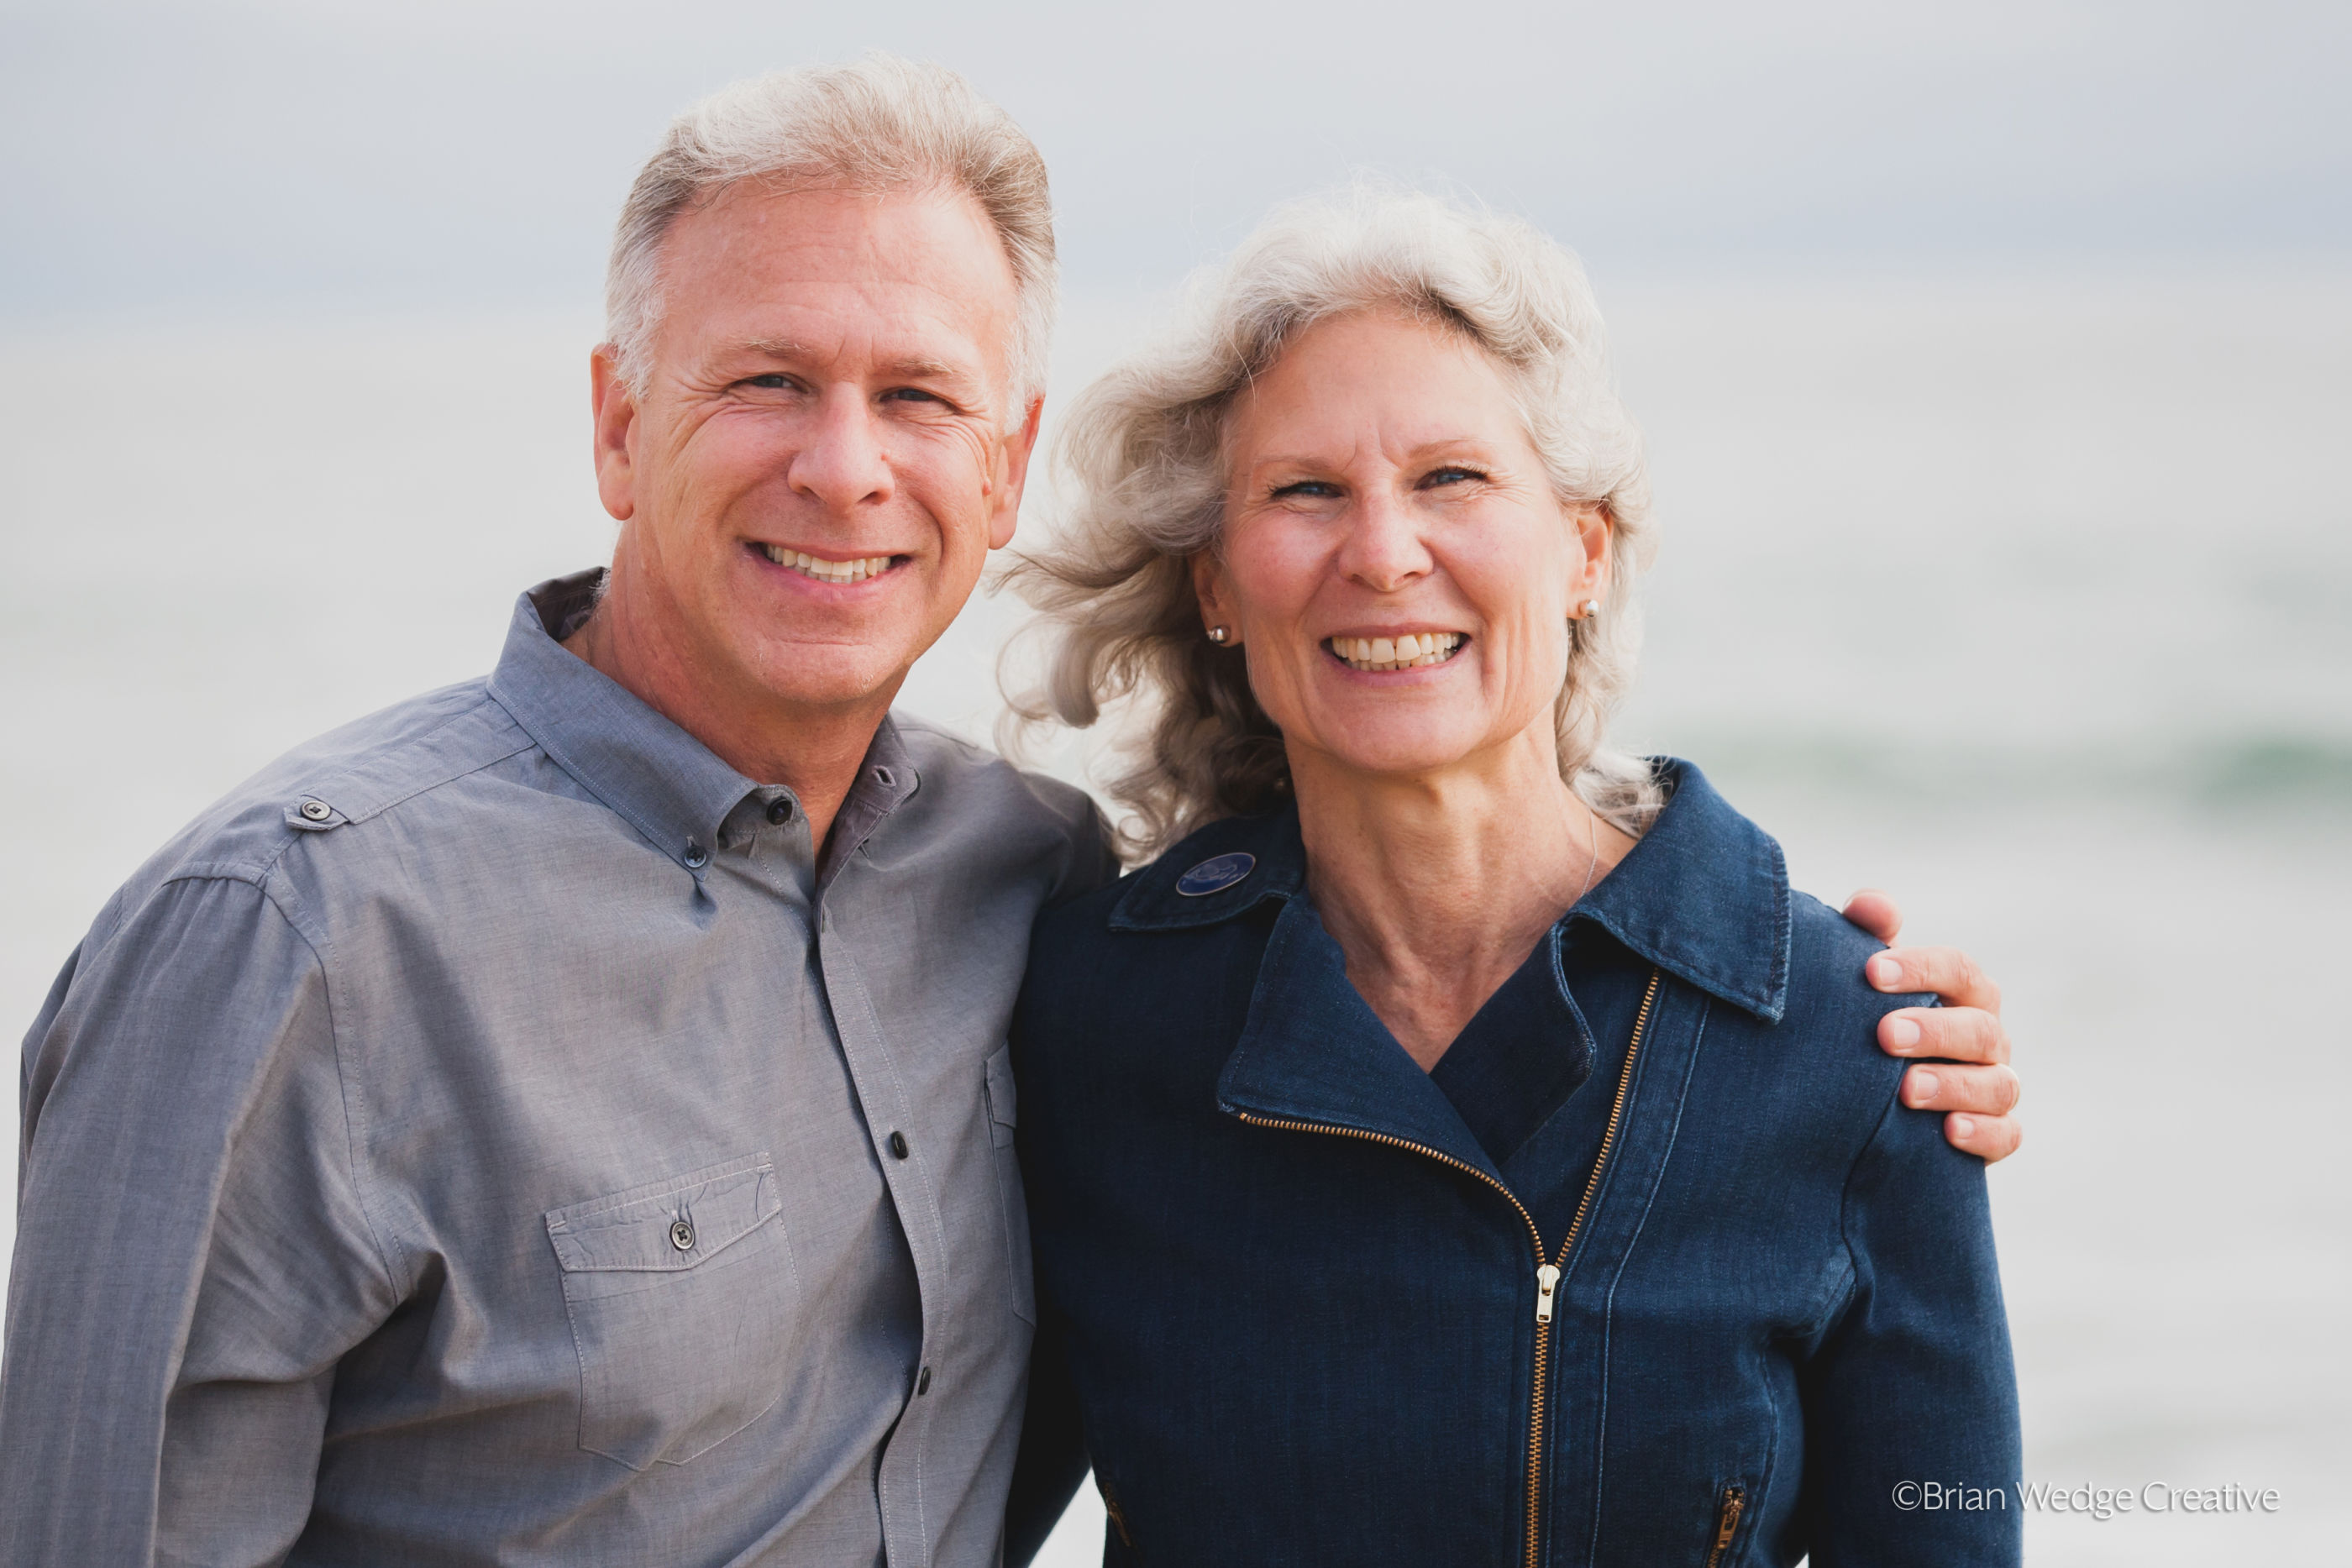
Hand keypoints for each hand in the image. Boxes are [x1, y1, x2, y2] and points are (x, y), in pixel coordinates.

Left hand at [1840, 890, 2021, 1163]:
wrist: (1862, 1091)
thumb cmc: (1870, 1015)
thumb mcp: (1866, 978)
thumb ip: (1868, 932)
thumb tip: (1871, 906)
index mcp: (1962, 992)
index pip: (1957, 969)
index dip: (1920, 968)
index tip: (1871, 972)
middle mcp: (1987, 1036)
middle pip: (1979, 1028)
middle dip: (1935, 1031)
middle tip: (1885, 1035)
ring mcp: (1995, 1084)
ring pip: (1999, 1084)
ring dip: (1955, 1086)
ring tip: (1908, 1090)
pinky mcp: (1994, 1132)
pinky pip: (2006, 1135)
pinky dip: (1984, 1133)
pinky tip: (1949, 1131)